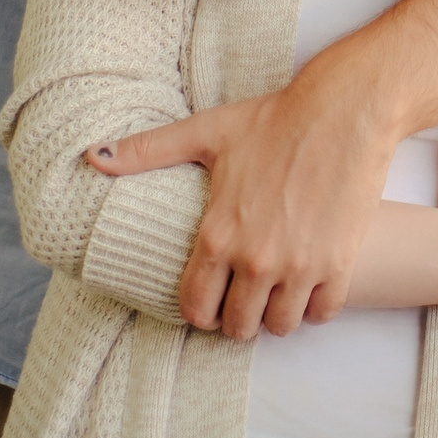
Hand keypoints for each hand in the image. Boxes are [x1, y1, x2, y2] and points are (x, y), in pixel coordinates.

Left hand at [87, 60, 396, 341]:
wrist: (345, 111)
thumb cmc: (274, 119)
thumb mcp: (206, 132)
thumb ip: (148, 150)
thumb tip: (91, 156)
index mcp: (218, 236)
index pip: (195, 309)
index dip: (199, 311)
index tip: (209, 300)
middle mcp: (256, 259)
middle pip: (238, 326)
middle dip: (237, 317)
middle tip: (244, 297)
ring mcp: (300, 265)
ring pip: (280, 326)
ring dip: (276, 315)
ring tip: (276, 293)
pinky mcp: (339, 262)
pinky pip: (323, 312)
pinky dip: (315, 306)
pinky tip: (310, 285)